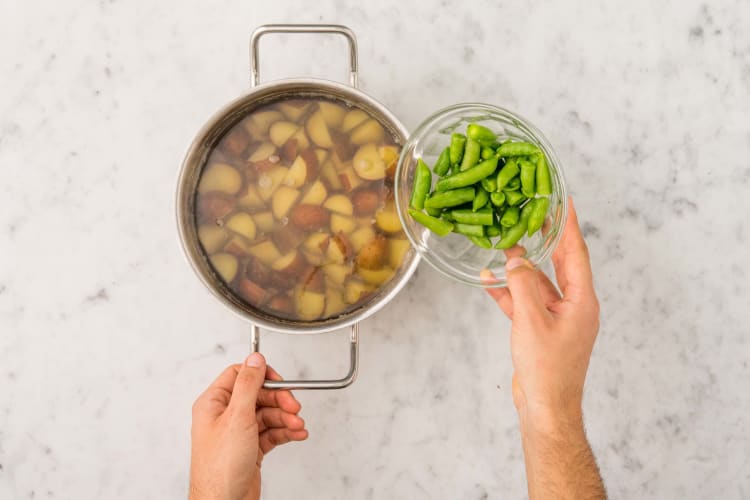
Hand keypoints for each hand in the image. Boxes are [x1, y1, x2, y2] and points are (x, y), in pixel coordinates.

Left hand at [189, 353, 308, 499]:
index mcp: (214, 403)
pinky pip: (271, 432)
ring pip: (267, 415)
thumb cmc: (220, 468)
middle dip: (279, 400)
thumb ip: (248, 385)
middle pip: (258, 396)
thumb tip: (254, 359)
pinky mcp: (250, 448)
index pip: (240, 376)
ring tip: (297, 425)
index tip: (279, 381)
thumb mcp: (237, 417)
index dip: (261, 376)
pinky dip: (285, 432)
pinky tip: (296, 434)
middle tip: (293, 407)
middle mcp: (225, 416)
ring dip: (285, 418)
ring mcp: (238, 433)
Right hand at [483, 198, 599, 427]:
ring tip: (504, 243)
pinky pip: (525, 303)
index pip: (576, 253)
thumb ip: (523, 286)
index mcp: (582, 300)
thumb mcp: (531, 321)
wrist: (546, 408)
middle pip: (560, 263)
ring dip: (521, 266)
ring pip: (539, 283)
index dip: (569, 226)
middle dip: (546, 239)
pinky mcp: (541, 330)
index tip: (565, 201)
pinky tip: (489, 281)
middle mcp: (574, 305)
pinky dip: (509, 292)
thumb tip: (516, 260)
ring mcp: (557, 318)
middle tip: (536, 213)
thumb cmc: (547, 368)